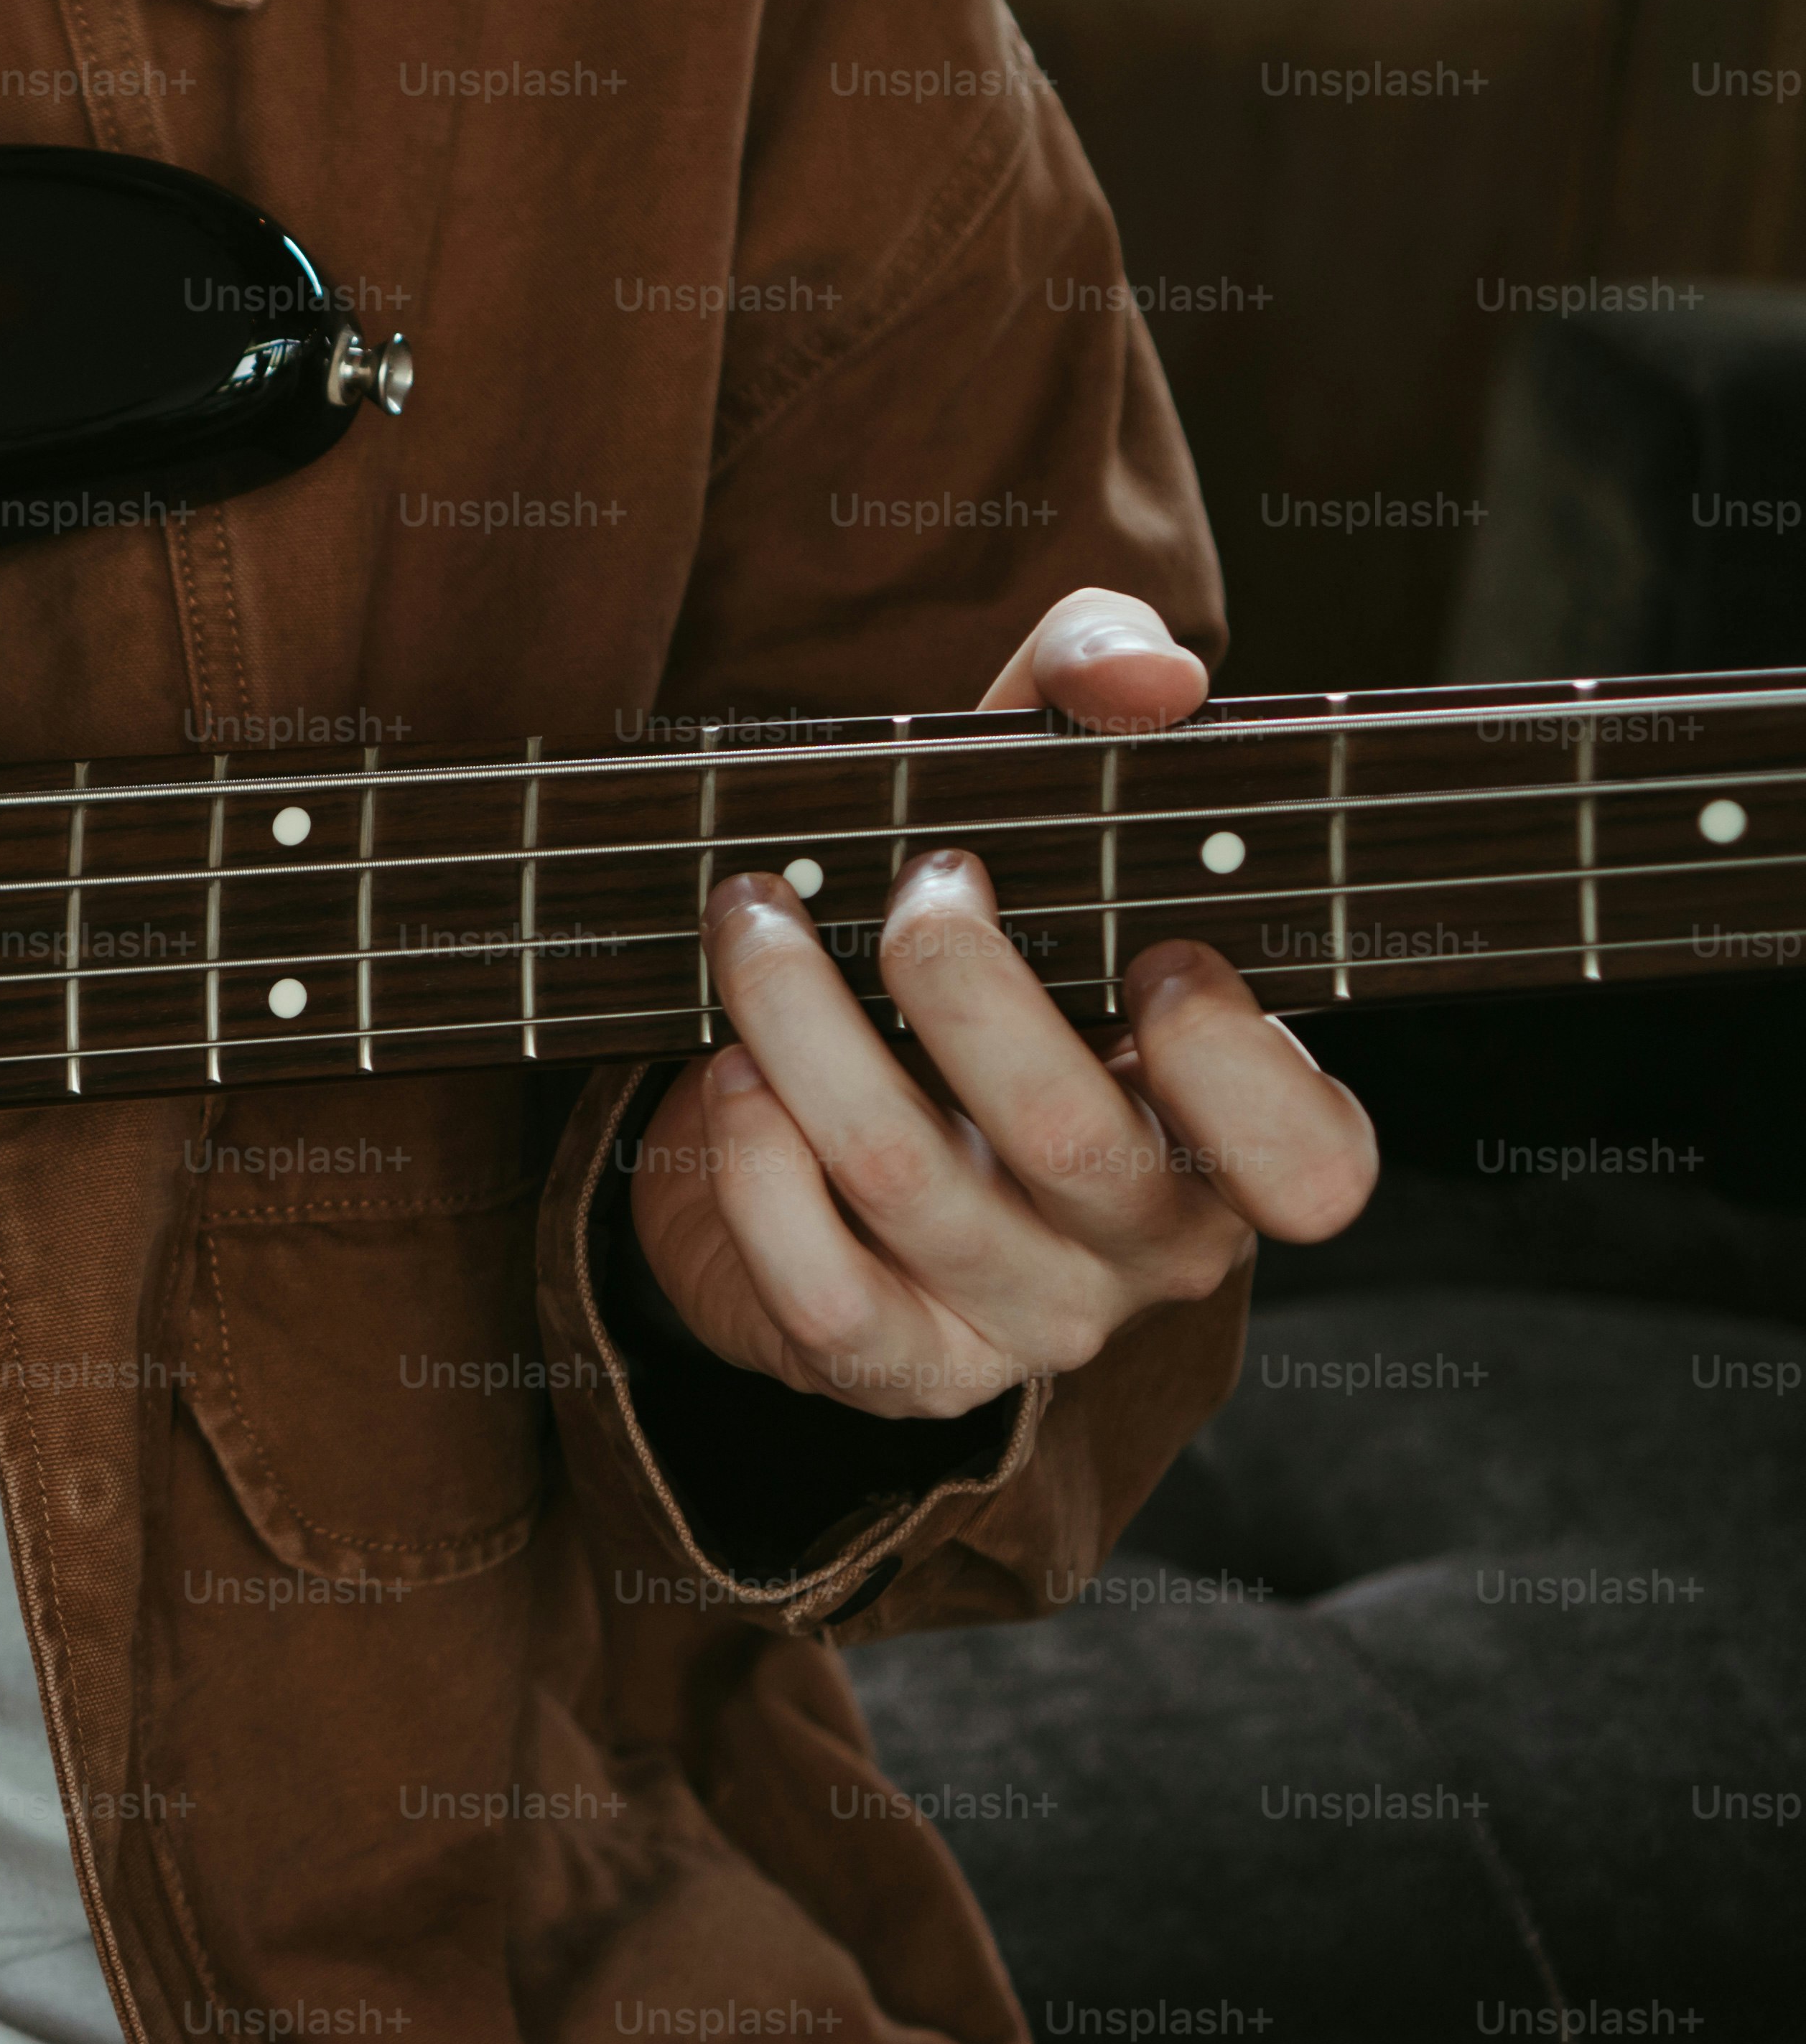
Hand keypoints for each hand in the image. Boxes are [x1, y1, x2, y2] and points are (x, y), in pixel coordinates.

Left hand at [625, 587, 1376, 1417]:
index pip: (1316, 1169)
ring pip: (911, 1182)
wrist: (813, 1110)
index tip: (1155, 956)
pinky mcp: (889, 1365)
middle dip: (966, 984)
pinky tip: (728, 1075)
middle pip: (1069, 1134)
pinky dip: (752, 1163)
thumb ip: (1102, 681)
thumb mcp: (1042, 787)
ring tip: (751, 923)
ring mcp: (1018, 1320)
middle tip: (915, 886)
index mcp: (1233, 1136)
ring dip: (808, 1028)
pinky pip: (816, 1285)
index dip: (1240, 1068)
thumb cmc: (972, 939)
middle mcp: (1145, 1247)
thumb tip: (1156, 677)